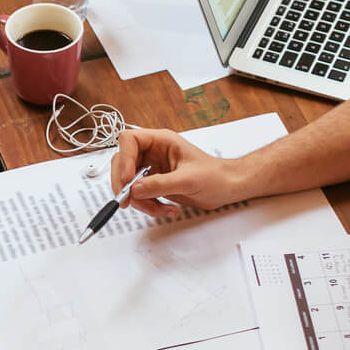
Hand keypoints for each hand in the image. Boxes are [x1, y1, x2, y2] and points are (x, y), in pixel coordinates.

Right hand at [110, 128, 249, 214]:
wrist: (227, 188)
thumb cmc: (215, 176)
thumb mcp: (188, 180)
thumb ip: (160, 184)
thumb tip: (135, 189)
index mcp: (161, 141)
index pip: (129, 141)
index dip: (124, 158)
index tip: (128, 179)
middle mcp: (153, 153)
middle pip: (122, 163)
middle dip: (125, 185)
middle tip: (129, 201)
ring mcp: (152, 169)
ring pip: (129, 183)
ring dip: (139, 201)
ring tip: (160, 209)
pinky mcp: (154, 184)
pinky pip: (139, 195)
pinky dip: (148, 206)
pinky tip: (166, 209)